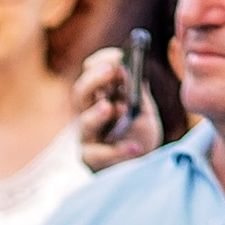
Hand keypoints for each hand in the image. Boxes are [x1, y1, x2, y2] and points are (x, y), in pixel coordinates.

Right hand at [73, 45, 159, 172]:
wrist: (142, 168)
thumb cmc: (139, 136)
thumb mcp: (144, 111)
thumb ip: (138, 92)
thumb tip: (134, 68)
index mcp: (100, 95)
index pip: (91, 72)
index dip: (102, 61)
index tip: (119, 55)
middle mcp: (89, 113)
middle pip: (81, 92)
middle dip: (95, 79)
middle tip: (112, 71)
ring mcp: (88, 136)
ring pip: (85, 122)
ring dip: (98, 114)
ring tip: (113, 109)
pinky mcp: (91, 159)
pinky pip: (99, 154)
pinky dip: (118, 151)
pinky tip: (134, 148)